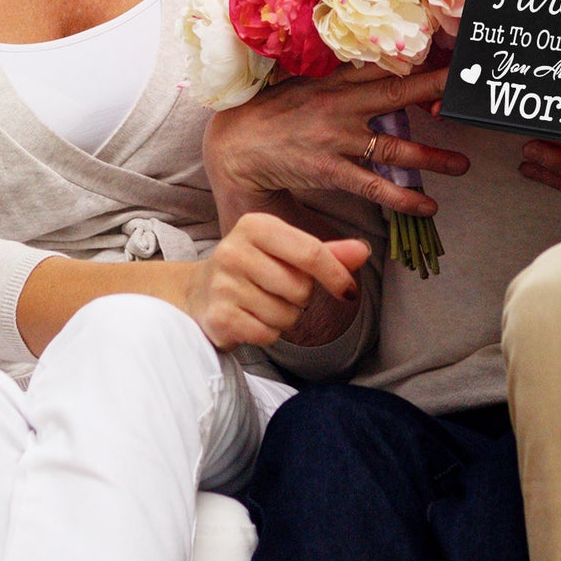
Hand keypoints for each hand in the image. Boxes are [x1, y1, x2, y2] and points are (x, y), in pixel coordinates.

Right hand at [183, 212, 369, 349]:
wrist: (197, 293)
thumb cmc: (253, 268)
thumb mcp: (286, 252)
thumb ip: (327, 252)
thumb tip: (364, 251)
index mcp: (256, 226)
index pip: (310, 251)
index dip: (336, 274)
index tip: (349, 291)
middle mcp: (235, 250)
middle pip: (301, 287)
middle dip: (301, 297)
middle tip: (279, 290)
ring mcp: (223, 285)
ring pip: (287, 314)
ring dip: (285, 317)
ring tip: (262, 304)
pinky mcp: (218, 318)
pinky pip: (268, 334)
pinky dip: (268, 333)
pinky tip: (251, 319)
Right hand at [204, 64, 468, 218]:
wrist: (237, 144)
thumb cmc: (275, 109)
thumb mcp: (306, 79)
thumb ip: (341, 72)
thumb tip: (378, 59)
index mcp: (336, 79)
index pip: (384, 63)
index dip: (418, 58)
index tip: (449, 55)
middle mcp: (341, 105)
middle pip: (397, 93)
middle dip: (434, 88)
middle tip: (467, 91)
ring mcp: (338, 139)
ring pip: (394, 146)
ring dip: (432, 156)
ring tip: (463, 164)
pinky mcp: (331, 170)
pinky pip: (374, 185)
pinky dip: (403, 197)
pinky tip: (428, 205)